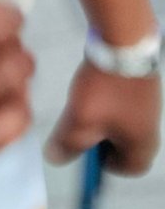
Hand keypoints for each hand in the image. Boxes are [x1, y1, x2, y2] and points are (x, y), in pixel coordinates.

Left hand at [45, 60, 161, 174]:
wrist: (124, 41)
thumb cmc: (105, 88)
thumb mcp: (80, 121)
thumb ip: (68, 144)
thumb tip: (55, 158)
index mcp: (143, 144)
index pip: (130, 168)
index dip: (105, 164)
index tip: (85, 151)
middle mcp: (152, 126)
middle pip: (124, 144)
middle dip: (100, 138)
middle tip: (80, 126)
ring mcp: (149, 103)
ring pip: (121, 120)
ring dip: (101, 116)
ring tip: (84, 102)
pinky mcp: (142, 83)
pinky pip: (123, 100)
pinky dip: (107, 98)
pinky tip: (92, 86)